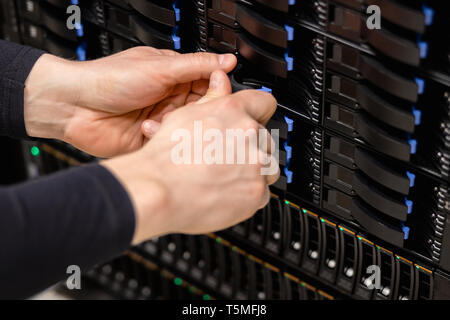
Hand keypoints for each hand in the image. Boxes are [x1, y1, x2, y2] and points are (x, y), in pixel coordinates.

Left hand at [24, 47, 236, 156]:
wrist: (75, 107)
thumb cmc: (108, 80)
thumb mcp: (159, 68)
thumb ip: (196, 66)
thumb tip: (227, 60)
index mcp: (174, 77)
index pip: (209, 84)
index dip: (218, 90)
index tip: (221, 94)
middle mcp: (170, 99)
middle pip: (202, 109)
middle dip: (199, 112)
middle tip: (192, 111)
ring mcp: (162, 120)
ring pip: (188, 129)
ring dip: (178, 126)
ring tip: (160, 119)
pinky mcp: (152, 141)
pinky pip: (171, 144)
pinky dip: (163, 139)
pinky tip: (148, 130)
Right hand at [103, 71, 278, 243]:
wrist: (159, 191)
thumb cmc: (165, 158)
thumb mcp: (185, 115)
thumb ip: (211, 98)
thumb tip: (220, 80)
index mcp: (233, 111)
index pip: (265, 101)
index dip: (259, 111)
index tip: (256, 118)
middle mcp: (249, 135)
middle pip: (265, 137)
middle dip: (250, 146)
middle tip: (227, 155)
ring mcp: (256, 165)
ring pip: (268, 165)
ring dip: (254, 170)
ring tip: (227, 175)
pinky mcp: (257, 192)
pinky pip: (263, 191)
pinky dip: (249, 194)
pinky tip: (227, 191)